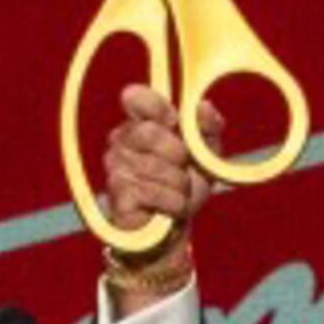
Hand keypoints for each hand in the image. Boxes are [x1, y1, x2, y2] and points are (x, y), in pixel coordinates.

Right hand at [98, 85, 224, 298]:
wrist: (176, 226)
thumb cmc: (187, 183)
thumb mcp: (206, 154)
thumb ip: (209, 128)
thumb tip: (203, 105)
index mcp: (142, 122)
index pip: (135, 97)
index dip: (156, 106)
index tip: (173, 122)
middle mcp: (122, 140)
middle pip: (149, 133)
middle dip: (178, 154)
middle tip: (183, 168)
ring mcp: (115, 167)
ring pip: (154, 166)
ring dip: (179, 184)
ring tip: (178, 191)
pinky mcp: (117, 194)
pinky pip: (151, 192)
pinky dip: (173, 202)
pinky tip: (171, 207)